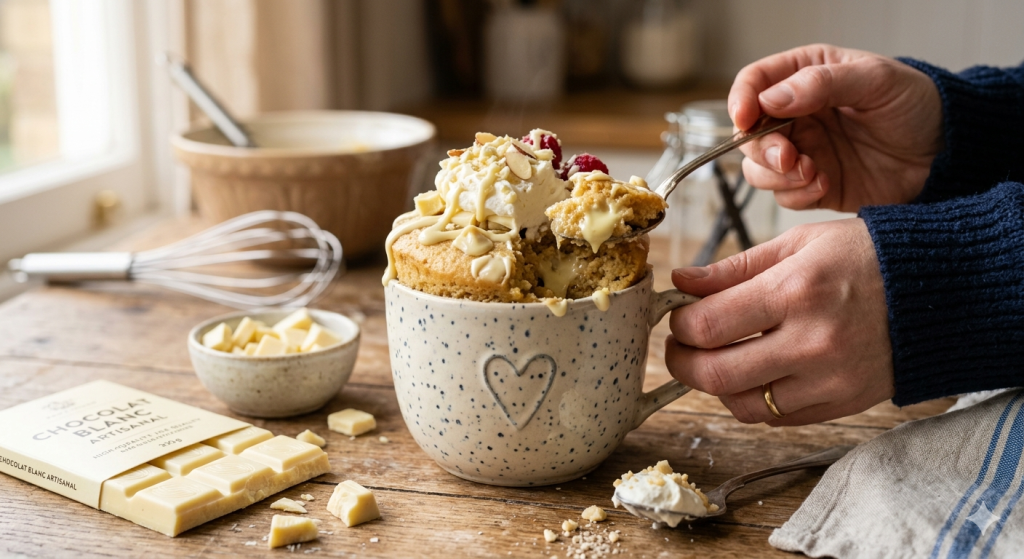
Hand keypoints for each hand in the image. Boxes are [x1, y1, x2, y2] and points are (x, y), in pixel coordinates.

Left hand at [666, 218, 893, 424]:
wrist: (941, 291)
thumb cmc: (866, 257)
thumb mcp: (799, 244)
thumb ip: (734, 268)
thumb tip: (682, 282)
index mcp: (796, 290)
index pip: (709, 325)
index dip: (679, 325)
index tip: (678, 317)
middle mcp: (812, 341)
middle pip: (716, 374)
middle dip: (682, 362)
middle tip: (681, 346)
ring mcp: (830, 379)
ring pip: (742, 404)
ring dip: (716, 384)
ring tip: (718, 357)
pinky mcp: (844, 403)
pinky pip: (777, 418)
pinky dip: (752, 401)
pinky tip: (752, 374)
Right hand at [729, 44, 942, 211]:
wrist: (947, 153)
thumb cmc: (916, 105)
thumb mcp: (875, 81)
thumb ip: (821, 84)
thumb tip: (771, 99)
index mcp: (805, 76)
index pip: (754, 83)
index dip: (741, 100)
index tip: (745, 119)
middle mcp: (796, 114)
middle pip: (749, 133)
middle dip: (762, 149)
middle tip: (790, 158)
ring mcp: (803, 151)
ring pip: (758, 169)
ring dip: (776, 176)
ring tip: (812, 173)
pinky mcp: (812, 184)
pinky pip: (784, 195)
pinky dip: (796, 193)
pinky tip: (825, 185)